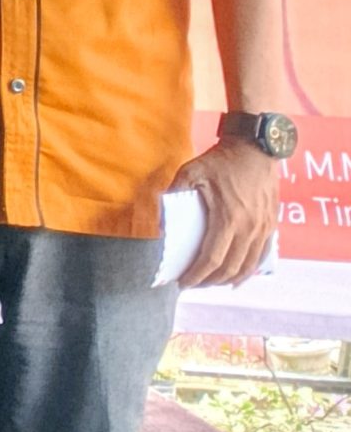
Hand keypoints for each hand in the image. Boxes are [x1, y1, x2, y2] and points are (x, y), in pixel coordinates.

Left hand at [171, 138, 280, 286]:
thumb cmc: (221, 160)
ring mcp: (263, 228)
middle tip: (193, 283)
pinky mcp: (271, 225)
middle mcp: (249, 228)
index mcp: (228, 218)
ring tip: (211, 282)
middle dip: (209, 281)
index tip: (183, 283)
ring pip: (247, 266)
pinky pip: (261, 256)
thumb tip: (161, 219)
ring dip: (228, 279)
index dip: (196, 275)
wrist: (256, 148)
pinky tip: (238, 277)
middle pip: (229, 268)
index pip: (211, 259)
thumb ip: (174, 195)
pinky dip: (249, 270)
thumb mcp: (190, 172)